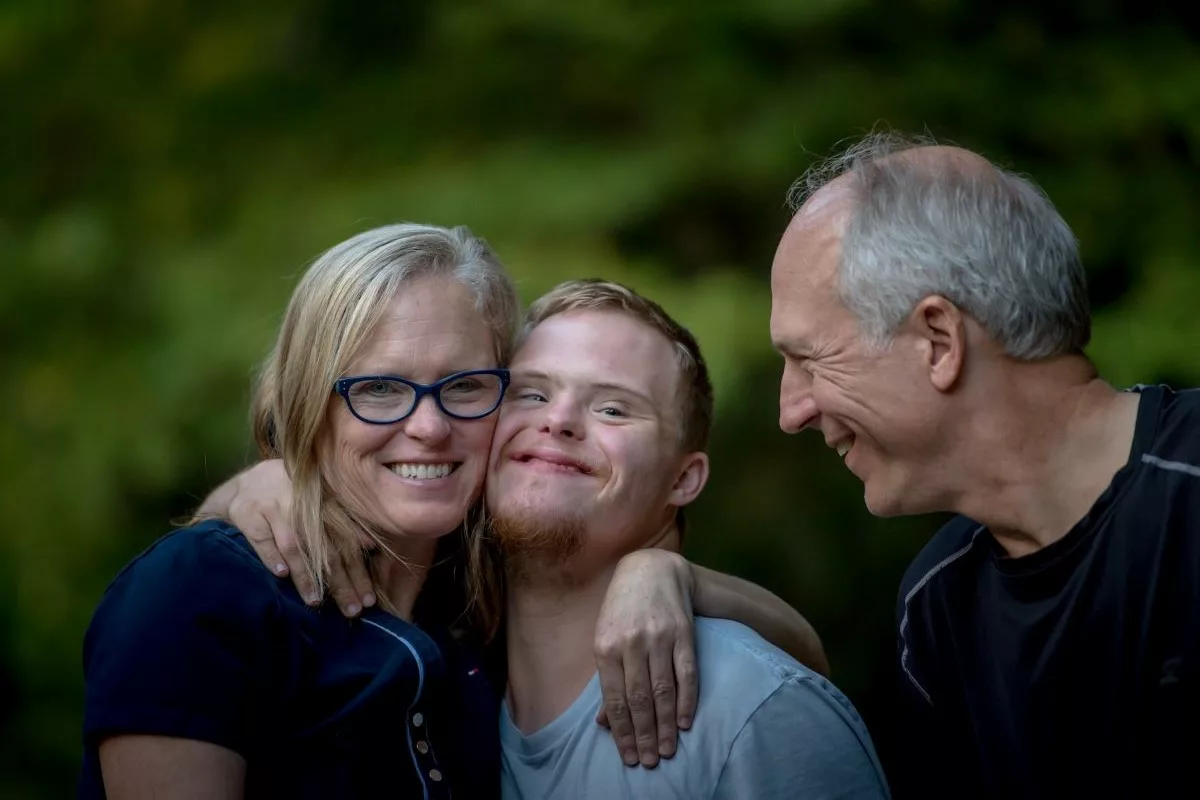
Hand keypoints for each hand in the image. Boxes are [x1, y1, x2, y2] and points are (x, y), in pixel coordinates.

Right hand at [221, 460, 373, 615]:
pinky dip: (271, 557)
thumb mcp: (318, 504)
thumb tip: (370, 545)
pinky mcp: (249, 514)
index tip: (368, 599)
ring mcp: (274, 508)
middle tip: (351, 610)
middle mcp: (302, 505)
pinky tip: (281, 575)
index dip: (358, 572)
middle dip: (340, 582)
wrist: (247, 484)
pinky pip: (262, 539)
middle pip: (325, 549)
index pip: (347, 543)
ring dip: (305, 574)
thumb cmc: (290, 498)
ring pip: (293, 545)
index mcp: (324, 503)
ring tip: (315, 600)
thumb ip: (343, 522)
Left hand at [593, 549, 697, 768]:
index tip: (630, 756)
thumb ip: (606, 680)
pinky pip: (687, 673)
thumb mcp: (604, 638)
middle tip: (651, 761)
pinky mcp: (683, 633)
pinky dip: (687, 700)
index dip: (622, 731)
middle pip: (640, 699)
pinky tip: (686, 722)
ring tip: (668, 750)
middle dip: (645, 735)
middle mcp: (632, 643)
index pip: (615, 699)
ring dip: (666, 725)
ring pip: (663, 690)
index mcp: (605, 646)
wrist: (650, 569)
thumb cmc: (621, 610)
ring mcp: (659, 638)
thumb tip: (603, 722)